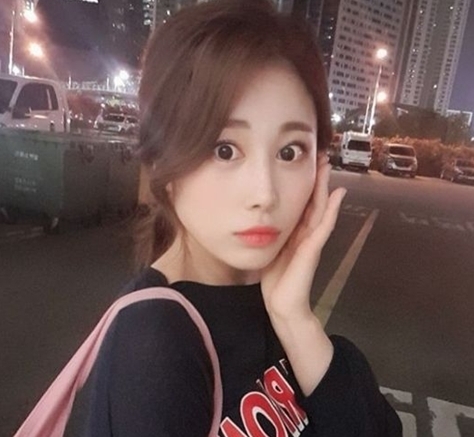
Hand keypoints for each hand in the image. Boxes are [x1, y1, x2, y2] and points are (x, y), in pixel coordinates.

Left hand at [260, 154, 345, 323]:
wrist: (282, 304)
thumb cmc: (276, 280)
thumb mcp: (272, 250)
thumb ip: (273, 234)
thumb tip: (264, 218)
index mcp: (296, 233)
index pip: (304, 203)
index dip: (307, 184)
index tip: (306, 162)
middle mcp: (307, 233)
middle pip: (316, 201)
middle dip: (318, 179)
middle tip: (321, 155)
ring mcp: (312, 241)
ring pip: (322, 208)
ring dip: (326, 187)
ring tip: (329, 166)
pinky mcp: (313, 250)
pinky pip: (324, 226)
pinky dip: (332, 210)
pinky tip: (338, 194)